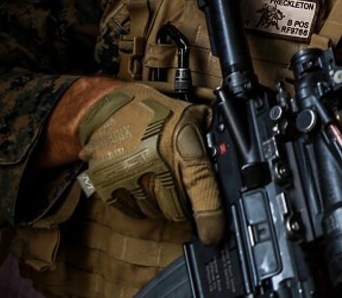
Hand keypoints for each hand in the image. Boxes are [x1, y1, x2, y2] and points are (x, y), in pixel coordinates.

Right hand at [76, 83, 224, 244]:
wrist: (108, 107)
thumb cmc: (155, 113)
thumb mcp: (192, 114)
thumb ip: (214, 134)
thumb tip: (234, 157)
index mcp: (181, 141)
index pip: (200, 183)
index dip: (210, 213)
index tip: (213, 233)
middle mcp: (154, 160)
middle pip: (179, 208)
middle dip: (186, 205)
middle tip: (183, 189)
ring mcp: (129, 175)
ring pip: (157, 212)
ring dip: (163, 205)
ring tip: (160, 180)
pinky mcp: (110, 185)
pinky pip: (134, 212)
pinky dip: (142, 205)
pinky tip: (143, 185)